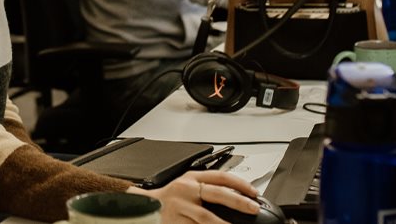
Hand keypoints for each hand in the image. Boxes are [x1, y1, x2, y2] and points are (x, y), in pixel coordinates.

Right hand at [128, 170, 259, 223]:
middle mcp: (186, 190)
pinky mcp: (175, 222)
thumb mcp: (187, 187)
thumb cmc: (168, 199)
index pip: (220, 176)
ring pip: (207, 217)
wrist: (141, 207)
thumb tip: (236, 196)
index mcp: (191, 178)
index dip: (240, 183)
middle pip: (217, 194)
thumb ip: (206, 189)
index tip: (254, 192)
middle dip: (238, 201)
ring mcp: (180, 207)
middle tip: (253, 208)